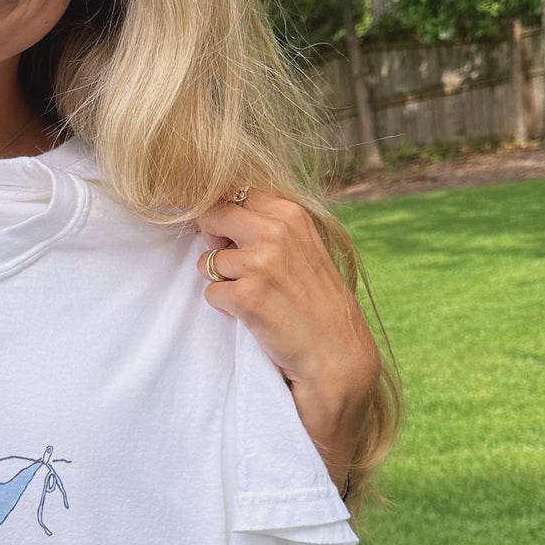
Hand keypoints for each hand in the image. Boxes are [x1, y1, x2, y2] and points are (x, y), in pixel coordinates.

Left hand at [192, 192, 380, 480]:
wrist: (337, 351)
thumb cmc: (316, 301)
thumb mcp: (302, 247)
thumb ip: (267, 226)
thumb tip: (212, 216)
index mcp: (290, 213)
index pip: (234, 192)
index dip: (223, 214)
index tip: (226, 234)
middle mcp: (276, 231)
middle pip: (212, 216)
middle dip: (211, 240)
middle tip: (234, 266)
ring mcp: (260, 263)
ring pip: (207, 260)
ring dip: (220, 280)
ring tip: (253, 295)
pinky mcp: (247, 296)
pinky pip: (211, 293)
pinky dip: (224, 306)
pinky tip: (252, 314)